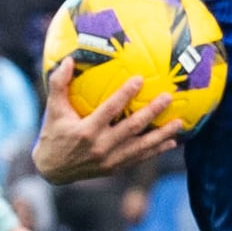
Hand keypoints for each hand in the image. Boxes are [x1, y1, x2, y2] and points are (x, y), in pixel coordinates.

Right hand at [35, 71, 176, 180]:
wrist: (52, 170)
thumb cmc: (54, 134)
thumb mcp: (53, 109)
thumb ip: (58, 84)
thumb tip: (69, 59)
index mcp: (86, 130)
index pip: (110, 110)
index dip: (125, 94)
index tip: (140, 79)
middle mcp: (100, 146)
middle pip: (132, 127)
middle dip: (152, 112)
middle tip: (168, 97)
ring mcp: (110, 160)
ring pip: (141, 145)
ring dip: (161, 134)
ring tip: (179, 122)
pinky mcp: (115, 168)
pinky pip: (140, 158)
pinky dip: (156, 151)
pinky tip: (171, 142)